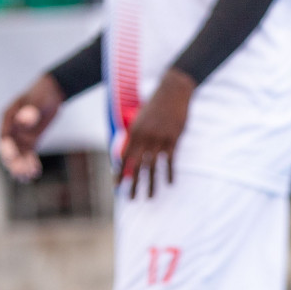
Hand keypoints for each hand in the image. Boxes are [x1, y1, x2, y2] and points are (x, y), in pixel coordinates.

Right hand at [0, 75, 65, 181]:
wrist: (53, 92)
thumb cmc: (42, 93)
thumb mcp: (37, 100)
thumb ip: (30, 111)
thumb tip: (23, 120)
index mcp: (8, 117)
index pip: (4, 137)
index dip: (7, 149)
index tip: (13, 158)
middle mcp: (12, 128)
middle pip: (9, 150)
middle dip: (14, 163)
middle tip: (20, 173)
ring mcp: (20, 135)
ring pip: (18, 155)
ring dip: (21, 167)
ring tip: (28, 177)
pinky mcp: (30, 140)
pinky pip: (28, 155)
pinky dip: (30, 164)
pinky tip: (35, 172)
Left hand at [120, 68, 194, 199]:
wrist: (173, 91)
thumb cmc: (154, 104)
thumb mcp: (140, 118)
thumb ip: (134, 135)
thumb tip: (126, 152)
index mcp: (134, 131)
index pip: (124, 157)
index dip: (120, 172)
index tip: (116, 186)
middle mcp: (145, 137)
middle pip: (137, 166)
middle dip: (132, 184)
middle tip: (129, 199)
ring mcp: (160, 139)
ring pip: (153, 167)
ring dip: (150, 184)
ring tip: (148, 197)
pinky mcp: (174, 139)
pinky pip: (171, 160)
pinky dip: (170, 173)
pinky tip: (170, 183)